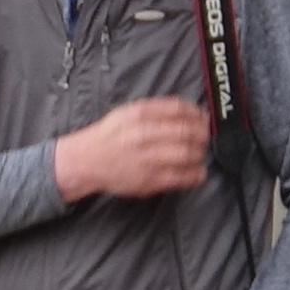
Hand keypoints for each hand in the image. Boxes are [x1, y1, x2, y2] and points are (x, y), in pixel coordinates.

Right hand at [52, 96, 212, 202]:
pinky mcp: (148, 180)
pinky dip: (195, 175)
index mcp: (140, 116)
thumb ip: (157, 109)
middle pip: (188, 131)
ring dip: (200, 153)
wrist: (85, 162)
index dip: (197, 114)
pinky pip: (180, 177)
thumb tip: (189, 111)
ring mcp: (147, 159)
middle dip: (202, 134)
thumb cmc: (108, 138)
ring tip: (199, 153)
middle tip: (204, 137)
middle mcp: (144, 135)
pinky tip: (197, 172)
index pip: (180, 110)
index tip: (202, 118)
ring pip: (188, 154)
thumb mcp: (128, 112)